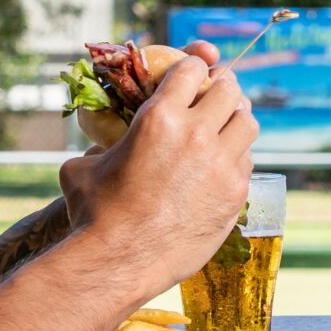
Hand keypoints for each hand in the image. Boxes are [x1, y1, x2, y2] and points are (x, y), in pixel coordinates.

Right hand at [65, 49, 257, 281]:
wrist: (120, 262)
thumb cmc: (95, 215)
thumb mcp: (83, 168)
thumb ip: (99, 149)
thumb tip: (100, 152)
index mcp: (159, 118)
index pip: (191, 70)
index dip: (193, 68)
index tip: (193, 75)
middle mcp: (196, 134)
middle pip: (229, 90)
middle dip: (223, 88)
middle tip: (217, 94)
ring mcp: (221, 164)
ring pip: (247, 123)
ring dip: (237, 119)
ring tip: (227, 125)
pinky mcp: (235, 193)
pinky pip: (247, 161)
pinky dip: (238, 156)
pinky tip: (225, 164)